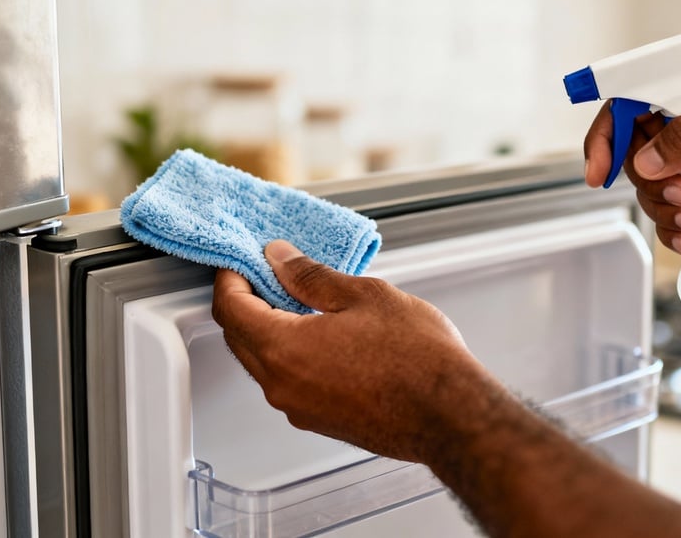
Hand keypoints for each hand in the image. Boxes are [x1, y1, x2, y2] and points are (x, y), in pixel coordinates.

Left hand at [211, 240, 492, 463]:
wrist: (450, 416)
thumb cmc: (418, 360)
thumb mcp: (364, 295)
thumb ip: (311, 276)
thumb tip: (280, 260)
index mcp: (283, 349)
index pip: (230, 308)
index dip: (231, 277)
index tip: (244, 259)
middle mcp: (281, 386)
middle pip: (239, 337)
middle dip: (246, 301)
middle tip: (270, 273)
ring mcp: (299, 409)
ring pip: (263, 361)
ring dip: (269, 328)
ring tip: (302, 300)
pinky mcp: (319, 420)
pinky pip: (288, 381)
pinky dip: (290, 353)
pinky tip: (322, 334)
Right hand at [584, 69, 680, 254]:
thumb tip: (645, 160)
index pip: (634, 96)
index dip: (608, 131)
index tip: (598, 170)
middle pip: (635, 147)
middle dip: (647, 181)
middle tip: (679, 199)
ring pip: (649, 183)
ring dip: (662, 208)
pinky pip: (670, 208)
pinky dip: (673, 227)